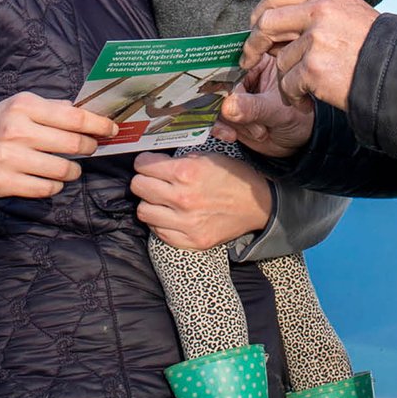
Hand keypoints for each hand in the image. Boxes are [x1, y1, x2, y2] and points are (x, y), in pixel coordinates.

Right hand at [0, 91, 116, 201]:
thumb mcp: (19, 106)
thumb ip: (52, 108)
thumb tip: (88, 112)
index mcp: (23, 106)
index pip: (73, 117)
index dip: (98, 125)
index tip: (111, 129)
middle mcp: (16, 131)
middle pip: (72, 144)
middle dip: (89, 147)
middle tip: (92, 148)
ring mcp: (9, 159)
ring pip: (63, 169)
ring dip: (74, 169)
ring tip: (71, 166)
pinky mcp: (4, 183)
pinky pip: (47, 188)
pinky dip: (56, 184)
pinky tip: (52, 178)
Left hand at [130, 150, 273, 250]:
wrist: (258, 205)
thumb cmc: (233, 177)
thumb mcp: (208, 157)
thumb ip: (180, 158)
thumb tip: (154, 160)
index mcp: (186, 172)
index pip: (142, 165)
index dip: (144, 163)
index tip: (149, 165)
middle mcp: (183, 198)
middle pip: (138, 187)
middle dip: (143, 181)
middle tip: (153, 181)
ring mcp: (186, 222)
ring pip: (143, 212)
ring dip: (150, 203)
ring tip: (162, 200)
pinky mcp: (191, 240)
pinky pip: (158, 232)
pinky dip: (160, 222)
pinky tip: (171, 215)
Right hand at [213, 54, 315, 157]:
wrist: (297, 141)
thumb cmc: (297, 118)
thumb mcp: (278, 111)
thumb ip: (253, 108)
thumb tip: (227, 106)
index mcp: (258, 62)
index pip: (233, 64)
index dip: (224, 79)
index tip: (225, 95)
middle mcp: (242, 76)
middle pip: (218, 83)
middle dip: (229, 106)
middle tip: (248, 120)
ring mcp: (232, 94)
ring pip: (213, 101)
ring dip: (229, 120)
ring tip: (257, 130)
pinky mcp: (226, 111)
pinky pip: (211, 116)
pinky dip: (218, 128)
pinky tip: (232, 135)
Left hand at [241, 0, 376, 111]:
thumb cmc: (374, 46)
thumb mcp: (348, 12)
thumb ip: (315, 11)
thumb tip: (274, 23)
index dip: (260, 12)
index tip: (256, 28)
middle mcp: (320, 11)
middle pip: (267, 22)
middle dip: (254, 44)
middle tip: (250, 58)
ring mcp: (317, 39)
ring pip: (280, 60)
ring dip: (286, 77)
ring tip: (303, 85)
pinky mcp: (315, 68)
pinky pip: (288, 84)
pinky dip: (293, 95)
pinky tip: (306, 97)